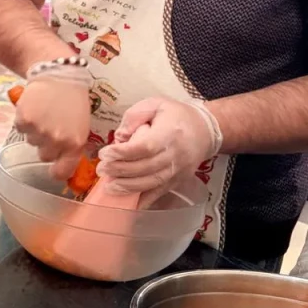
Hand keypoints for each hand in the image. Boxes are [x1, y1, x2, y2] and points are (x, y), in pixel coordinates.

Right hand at [13, 77, 91, 180]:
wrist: (58, 74)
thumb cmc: (73, 99)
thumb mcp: (82, 125)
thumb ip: (73, 144)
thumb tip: (65, 161)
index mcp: (75, 144)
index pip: (62, 172)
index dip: (56, 171)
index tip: (54, 168)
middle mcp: (57, 141)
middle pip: (44, 156)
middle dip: (46, 145)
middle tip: (51, 126)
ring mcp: (39, 131)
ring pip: (32, 141)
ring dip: (35, 131)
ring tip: (44, 113)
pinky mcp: (24, 121)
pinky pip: (21, 129)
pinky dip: (25, 120)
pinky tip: (34, 108)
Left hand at [98, 97, 221, 195]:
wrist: (206, 130)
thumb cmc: (176, 115)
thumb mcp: (155, 104)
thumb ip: (134, 116)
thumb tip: (120, 137)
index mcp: (170, 133)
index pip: (144, 147)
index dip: (122, 153)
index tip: (104, 153)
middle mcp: (175, 155)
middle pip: (145, 168)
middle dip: (120, 170)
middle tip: (101, 169)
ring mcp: (178, 171)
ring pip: (151, 183)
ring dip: (127, 187)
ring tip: (109, 186)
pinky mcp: (178, 181)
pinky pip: (159, 193)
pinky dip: (142, 201)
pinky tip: (126, 203)